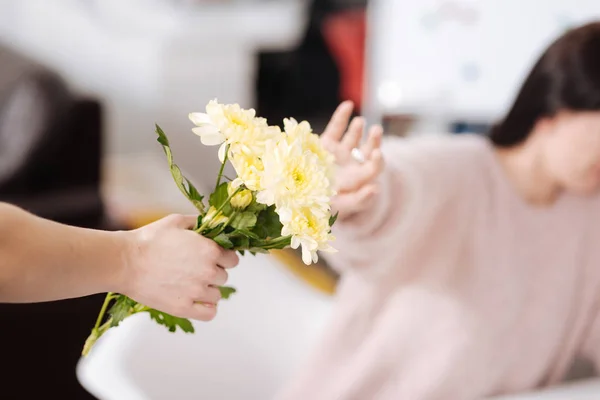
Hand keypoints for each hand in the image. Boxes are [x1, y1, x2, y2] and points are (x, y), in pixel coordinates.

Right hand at [118, 214, 238, 320]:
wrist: (125, 262)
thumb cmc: (149, 240)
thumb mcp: (177, 222)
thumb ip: (200, 223)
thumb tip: (214, 225)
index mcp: (209, 250)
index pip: (232, 259)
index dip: (223, 257)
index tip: (212, 257)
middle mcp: (207, 272)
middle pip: (224, 277)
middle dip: (213, 272)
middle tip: (194, 268)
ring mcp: (196, 292)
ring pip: (217, 295)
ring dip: (207, 290)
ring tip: (190, 283)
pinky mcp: (183, 308)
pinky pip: (209, 314)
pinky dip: (206, 308)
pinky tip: (196, 300)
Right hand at [321, 101, 384, 219]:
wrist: (301, 197)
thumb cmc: (326, 205)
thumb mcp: (343, 206)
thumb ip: (360, 200)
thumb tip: (377, 188)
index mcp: (358, 178)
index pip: (373, 167)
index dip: (376, 161)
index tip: (376, 154)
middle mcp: (351, 164)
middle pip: (367, 150)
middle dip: (374, 141)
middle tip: (376, 131)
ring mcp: (339, 152)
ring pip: (353, 137)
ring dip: (357, 129)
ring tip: (360, 122)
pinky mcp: (325, 144)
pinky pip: (335, 128)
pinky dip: (341, 116)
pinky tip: (348, 105)